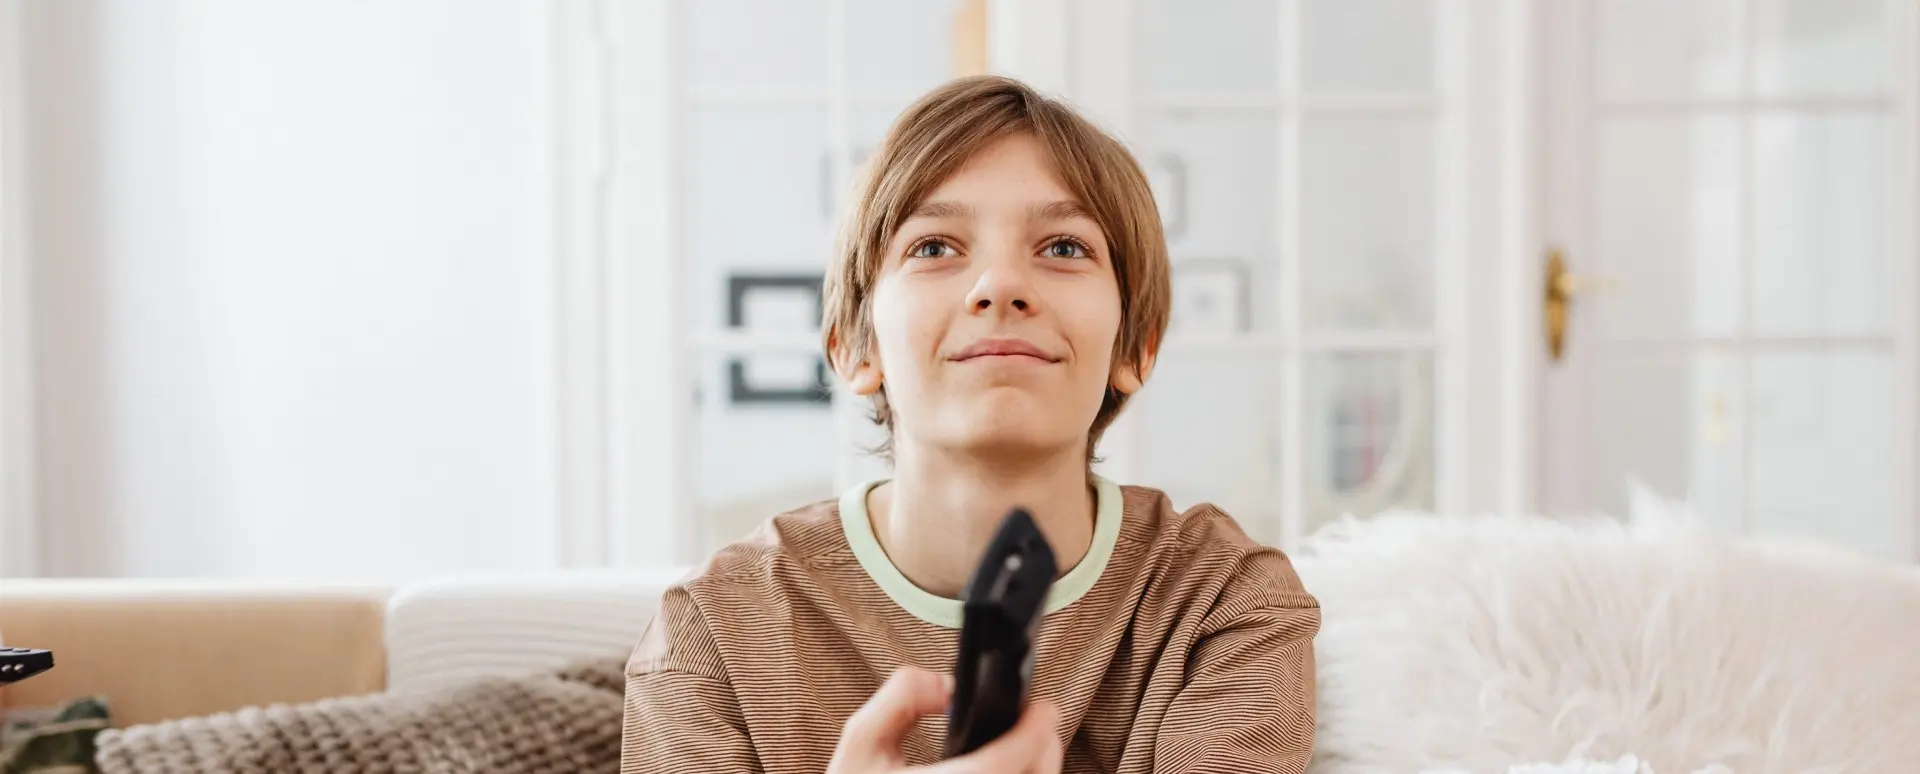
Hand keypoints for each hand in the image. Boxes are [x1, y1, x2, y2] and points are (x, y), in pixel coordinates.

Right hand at [828, 667, 1062, 773]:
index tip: (1044, 709)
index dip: (1031, 733)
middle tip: (1038, 723)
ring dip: (1035, 768)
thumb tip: (948, 686)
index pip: (998, 766)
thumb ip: (901, 699)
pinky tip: (1008, 769)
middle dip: (1043, 747)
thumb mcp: (861, 742)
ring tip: (1024, 747)